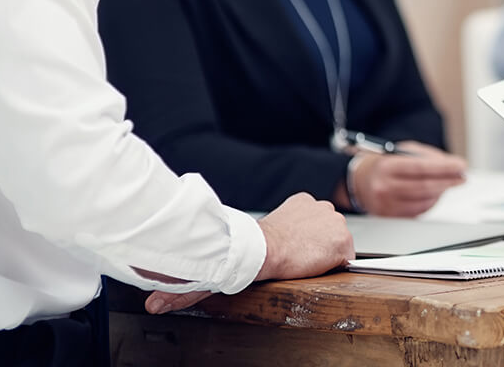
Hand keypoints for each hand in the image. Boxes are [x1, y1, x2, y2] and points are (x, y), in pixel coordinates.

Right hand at [145, 193, 352, 314]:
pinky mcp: (341, 241)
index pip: (314, 224)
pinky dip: (334, 265)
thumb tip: (158, 300)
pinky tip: (314, 267)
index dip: (304, 241)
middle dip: (315, 247)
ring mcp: (334, 222)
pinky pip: (345, 258)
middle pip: (326, 232)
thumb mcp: (243, 242)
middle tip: (295, 258)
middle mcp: (320, 208)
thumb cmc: (249, 249)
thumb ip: (217, 264)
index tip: (291, 250)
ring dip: (324, 256)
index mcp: (301, 202)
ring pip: (336, 244)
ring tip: (301, 263)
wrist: (259, 252)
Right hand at [351, 141, 466, 216]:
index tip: (461, 165)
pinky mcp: (389, 217)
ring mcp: (386, 205)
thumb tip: (449, 165)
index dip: (444, 168)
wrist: (358, 181)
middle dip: (448, 181)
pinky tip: (437, 194)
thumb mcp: (400, 151)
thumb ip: (424, 156)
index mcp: (387, 167)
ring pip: (423, 201)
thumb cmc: (383, 163)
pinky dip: (431, 202)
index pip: (421, 168)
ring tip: (451, 183)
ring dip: (441, 192)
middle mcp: (384, 187)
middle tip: (462, 176)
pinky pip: (417, 211)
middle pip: (424, 186)